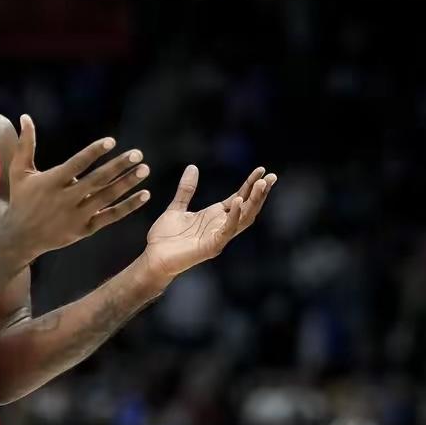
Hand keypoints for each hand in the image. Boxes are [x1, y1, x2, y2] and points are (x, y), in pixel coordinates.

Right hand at [2, 115, 150, 256]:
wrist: (20, 237)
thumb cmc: (22, 199)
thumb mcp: (20, 172)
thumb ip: (26, 145)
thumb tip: (25, 116)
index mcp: (51, 182)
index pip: (76, 165)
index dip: (93, 152)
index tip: (111, 141)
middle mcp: (65, 199)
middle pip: (97, 181)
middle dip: (118, 166)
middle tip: (138, 153)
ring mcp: (76, 216)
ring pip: (106, 197)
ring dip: (127, 183)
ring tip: (144, 169)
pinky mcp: (85, 229)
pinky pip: (110, 216)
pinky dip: (128, 206)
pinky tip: (144, 194)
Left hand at [141, 165, 275, 281]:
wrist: (153, 257)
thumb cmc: (165, 238)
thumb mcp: (177, 208)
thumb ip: (187, 190)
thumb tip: (192, 167)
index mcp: (215, 216)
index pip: (239, 198)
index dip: (251, 184)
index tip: (262, 169)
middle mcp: (220, 226)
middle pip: (247, 208)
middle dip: (260, 193)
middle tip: (272, 177)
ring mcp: (218, 237)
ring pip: (243, 219)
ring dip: (254, 202)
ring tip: (261, 185)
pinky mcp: (211, 247)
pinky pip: (227, 231)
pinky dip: (234, 216)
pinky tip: (238, 201)